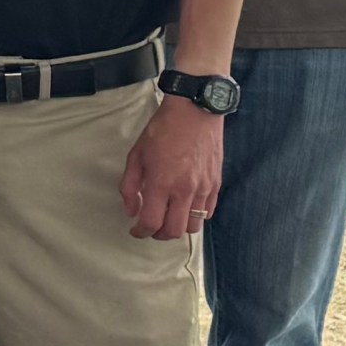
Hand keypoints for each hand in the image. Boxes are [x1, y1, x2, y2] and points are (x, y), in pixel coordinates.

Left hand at [121, 96, 227, 240]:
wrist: (195, 111)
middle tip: (151, 228)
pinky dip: (195, 216)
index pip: (151, 223)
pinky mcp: (216, 183)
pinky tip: (184, 208)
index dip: (140, 232)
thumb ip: (129, 186)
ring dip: (178, 227)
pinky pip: (208, 212)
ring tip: (168, 218)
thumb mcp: (136, 155)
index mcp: (161, 183)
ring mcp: (203, 188)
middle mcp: (184, 190)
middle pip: (174, 231)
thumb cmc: (162, 131)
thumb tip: (131, 210)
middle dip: (159, 235)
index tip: (135, 231)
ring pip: (193, 226)